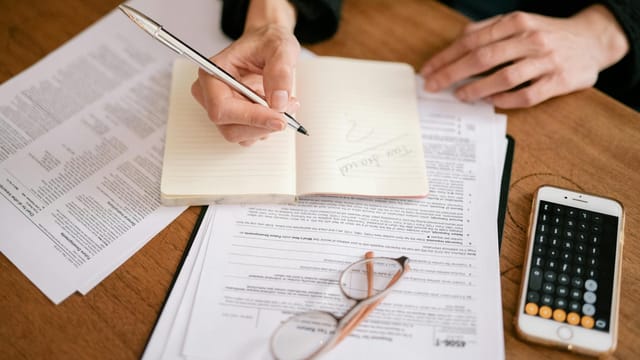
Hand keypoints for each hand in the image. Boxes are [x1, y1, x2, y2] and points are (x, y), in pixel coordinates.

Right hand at [191, 0, 299, 145]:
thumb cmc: (267, 42)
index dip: (250, 118)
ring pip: (241, 136)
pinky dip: (267, 127)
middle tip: (289, 108)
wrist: (268, 45)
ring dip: (268, 126)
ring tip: (287, 103)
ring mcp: (221, 109)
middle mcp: (210, 94)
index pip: (221, 108)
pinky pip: (250, 135)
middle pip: (230, 128)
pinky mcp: (234, 119)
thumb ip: (280, 71)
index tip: (279, 118)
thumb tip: (278, 101)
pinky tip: (278, 108)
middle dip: (263, 124)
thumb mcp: (280, 48)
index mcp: (212, 73)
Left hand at [420, 5, 628, 108]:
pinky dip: (506, 100)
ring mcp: (546, 61)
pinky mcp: (559, 81)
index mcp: (516, 22)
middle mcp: (530, 39)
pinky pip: (528, 95)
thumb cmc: (547, 34)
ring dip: (477, 89)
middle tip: (434, 87)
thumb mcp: (519, 23)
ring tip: (460, 96)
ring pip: (504, 77)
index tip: (428, 71)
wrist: (593, 40)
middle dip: (452, 74)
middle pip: (482, 58)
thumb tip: (456, 43)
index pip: (471, 41)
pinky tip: (491, 102)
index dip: (446, 57)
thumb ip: (488, 30)